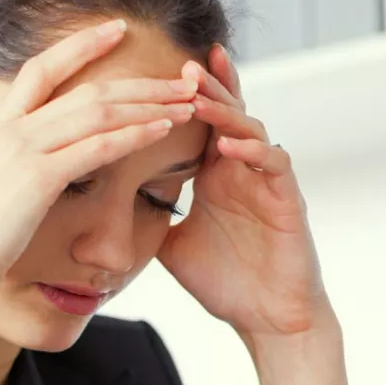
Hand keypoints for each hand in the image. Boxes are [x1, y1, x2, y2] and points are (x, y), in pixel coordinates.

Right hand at [0, 20, 198, 308]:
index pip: (40, 70)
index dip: (80, 46)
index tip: (116, 29)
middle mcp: (9, 130)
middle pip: (86, 88)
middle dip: (140, 80)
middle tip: (181, 76)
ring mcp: (23, 150)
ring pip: (99, 111)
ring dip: (150, 104)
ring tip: (188, 101)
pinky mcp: (38, 178)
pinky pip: (98, 147)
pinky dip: (135, 135)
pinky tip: (165, 130)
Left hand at [158, 46, 329, 337]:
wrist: (268, 320)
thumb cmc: (226, 282)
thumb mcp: (172, 245)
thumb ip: (147, 218)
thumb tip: (98, 208)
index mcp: (215, 174)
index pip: (200, 121)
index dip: (184, 94)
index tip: (156, 67)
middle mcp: (242, 169)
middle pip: (227, 112)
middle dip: (206, 86)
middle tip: (182, 64)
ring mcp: (266, 181)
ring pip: (251, 128)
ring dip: (225, 110)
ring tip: (198, 97)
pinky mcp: (288, 200)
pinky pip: (274, 164)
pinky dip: (253, 151)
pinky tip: (229, 146)